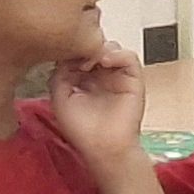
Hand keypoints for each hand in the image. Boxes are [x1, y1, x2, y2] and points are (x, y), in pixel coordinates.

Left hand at [48, 43, 149, 161]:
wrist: (104, 147)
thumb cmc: (83, 130)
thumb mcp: (60, 99)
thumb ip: (59, 75)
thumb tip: (65, 56)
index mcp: (84, 80)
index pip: (79, 54)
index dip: (72, 50)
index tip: (65, 53)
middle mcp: (101, 76)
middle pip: (95, 47)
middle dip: (86, 47)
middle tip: (78, 56)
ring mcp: (118, 77)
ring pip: (112, 48)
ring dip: (100, 49)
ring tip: (91, 62)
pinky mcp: (134, 80)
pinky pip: (130, 57)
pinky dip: (118, 54)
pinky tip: (105, 62)